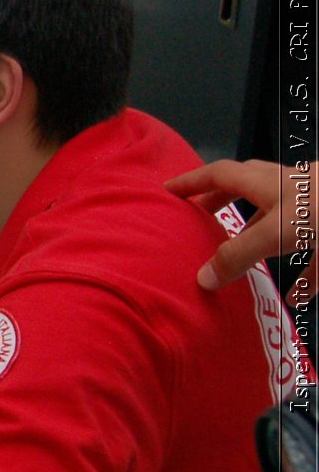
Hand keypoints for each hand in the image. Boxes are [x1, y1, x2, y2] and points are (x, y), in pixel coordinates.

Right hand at [165, 159, 314, 307]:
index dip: (192, 181)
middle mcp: (288, 188)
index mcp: (267, 183)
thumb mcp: (276, 231)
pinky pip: (312, 250)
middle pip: (247, 187)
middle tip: (200, 217)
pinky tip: (298, 296)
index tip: (168, 191)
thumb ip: (239, 254)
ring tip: (246, 258)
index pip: (219, 175)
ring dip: (262, 236)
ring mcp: (312, 205)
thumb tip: (202, 279)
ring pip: (279, 218)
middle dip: (221, 200)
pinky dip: (302, 271)